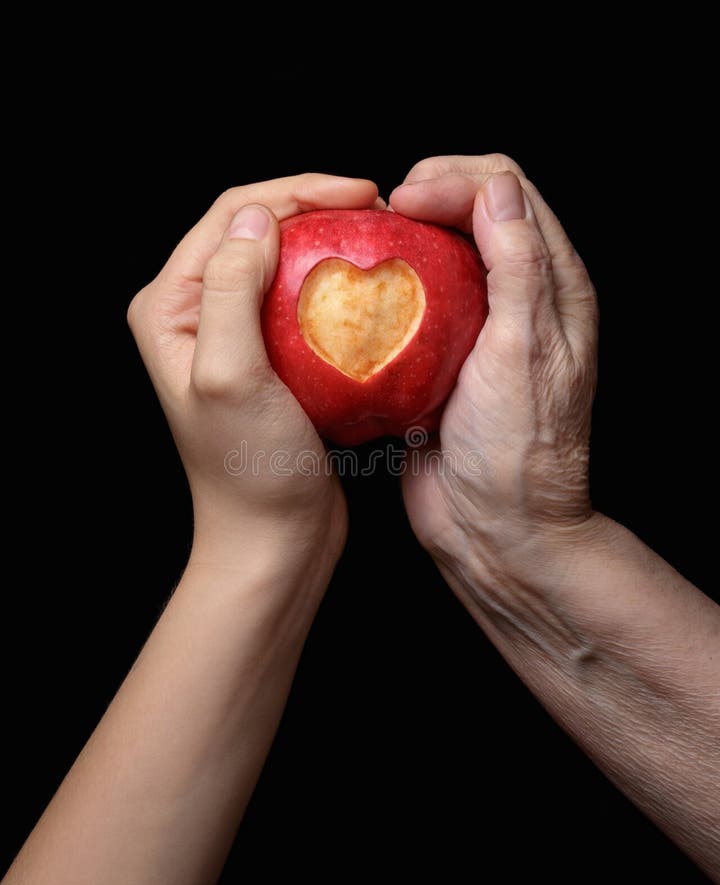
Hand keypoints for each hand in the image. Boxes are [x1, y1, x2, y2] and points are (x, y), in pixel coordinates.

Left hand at [128, 175, 379, 572]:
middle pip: (257, 230)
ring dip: (331, 243)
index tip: (359, 193)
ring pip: (285, 263)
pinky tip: (372, 286)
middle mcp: (196, 313)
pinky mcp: (273, 360)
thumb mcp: (231, 377)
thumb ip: (230, 290)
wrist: (275, 538)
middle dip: (316, 208)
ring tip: (381, 237)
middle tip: (379, 209)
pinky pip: (306, 303)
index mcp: (170, 307)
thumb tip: (257, 218)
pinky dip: (338, 286)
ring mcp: (236, 336)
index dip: (295, 191)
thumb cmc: (251, 470)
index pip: (230, 217)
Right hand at [390, 155, 600, 588]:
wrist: (492, 526)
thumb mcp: (525, 350)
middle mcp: (515, 299)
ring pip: (434, 257)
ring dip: (399, 241)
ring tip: (359, 244)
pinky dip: (381, 290)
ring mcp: (471, 329)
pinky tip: (352, 295)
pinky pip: (406, 307)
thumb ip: (518, 266)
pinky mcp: (434, 360)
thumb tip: (496, 187)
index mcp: (551, 287)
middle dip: (425, 197)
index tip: (405, 199)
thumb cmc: (518, 449)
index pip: (508, 193)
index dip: (456, 180)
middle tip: (378, 214)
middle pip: (470, 214)